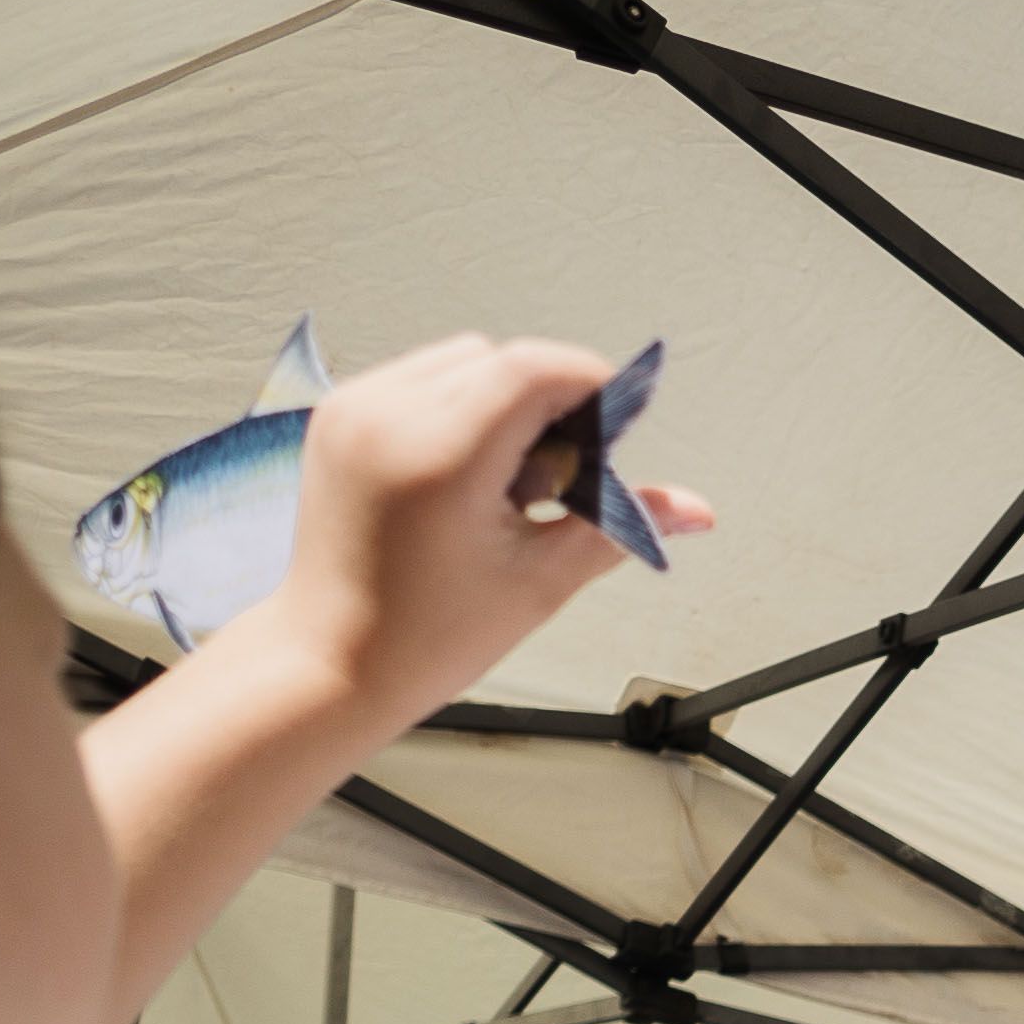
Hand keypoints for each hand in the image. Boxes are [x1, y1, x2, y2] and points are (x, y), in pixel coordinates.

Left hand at [224, 334, 714, 738]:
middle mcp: (388, 417)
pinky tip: (464, 477)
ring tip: (504, 485)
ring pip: (461, 362)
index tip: (615, 427)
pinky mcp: (338, 416)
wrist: (329, 664)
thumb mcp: (540, 580)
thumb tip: (693, 509)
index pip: (534, 369)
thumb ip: (618, 525)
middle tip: (557, 480)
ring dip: (502, 403)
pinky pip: (417, 379)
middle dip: (548, 403)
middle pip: (502, 360)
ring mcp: (355, 410)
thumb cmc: (423, 640)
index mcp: (439, 456)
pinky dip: (457, 410)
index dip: (590, 387)